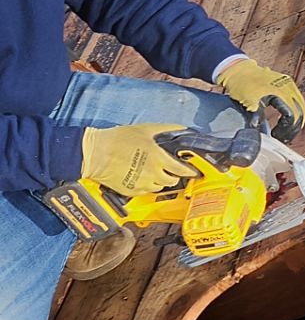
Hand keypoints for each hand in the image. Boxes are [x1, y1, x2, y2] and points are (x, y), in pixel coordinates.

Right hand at [79, 123, 198, 197]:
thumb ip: (165, 128)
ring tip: (154, 173)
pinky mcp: (131, 191)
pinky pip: (145, 192)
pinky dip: (146, 186)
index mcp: (158, 159)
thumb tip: (181, 127)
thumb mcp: (145, 129)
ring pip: (159, 188)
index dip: (189, 171)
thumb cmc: (118, 139)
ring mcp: (142, 184)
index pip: (181, 170)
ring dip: (160, 182)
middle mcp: (153, 174)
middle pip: (172, 181)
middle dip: (173, 176)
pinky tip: (141, 177)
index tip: (193, 171)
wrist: (96, 153)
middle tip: (170, 171)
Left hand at [216, 57, 304, 139]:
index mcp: (280, 92)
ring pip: (301, 108)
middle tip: (283, 138)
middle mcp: (289, 87)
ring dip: (296, 121)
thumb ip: (257, 116)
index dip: (286, 129)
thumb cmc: (242, 84)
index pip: (292, 116)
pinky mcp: (287, 85)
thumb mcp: (248, 101)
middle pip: (301, 113)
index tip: (276, 136)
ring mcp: (289, 85)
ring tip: (285, 131)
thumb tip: (257, 130)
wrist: (239, 69)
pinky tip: (286, 120)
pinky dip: (294, 113)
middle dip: (293, 128)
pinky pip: (297, 102)